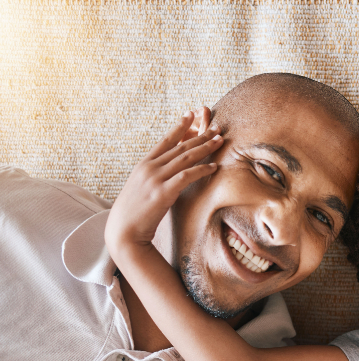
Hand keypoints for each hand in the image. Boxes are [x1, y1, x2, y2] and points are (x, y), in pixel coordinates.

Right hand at [105, 108, 222, 252]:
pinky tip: (214, 167)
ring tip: (220, 140)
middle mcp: (149, 167)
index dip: (179, 127)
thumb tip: (169, 172)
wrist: (123, 231)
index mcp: (144, 165)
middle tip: (217, 127)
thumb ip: (155, 177)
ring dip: (205, 147)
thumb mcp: (142, 189)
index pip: (165, 140)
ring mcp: (155, 179)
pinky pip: (187, 175)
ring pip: (185, 157)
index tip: (191, 114)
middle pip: (180, 146)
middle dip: (200, 135)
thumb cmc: (135, 213)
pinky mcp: (163, 192)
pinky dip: (202, 169)